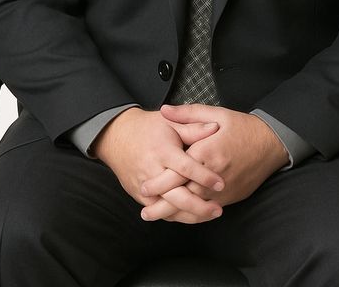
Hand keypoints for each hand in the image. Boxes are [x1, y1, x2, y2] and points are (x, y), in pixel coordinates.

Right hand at [92, 107, 224, 222]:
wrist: (117, 136)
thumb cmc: (148, 128)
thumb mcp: (170, 122)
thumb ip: (193, 128)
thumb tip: (215, 128)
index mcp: (162, 151)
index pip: (185, 168)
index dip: (204, 176)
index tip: (221, 182)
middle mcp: (152, 171)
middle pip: (176, 196)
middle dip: (199, 206)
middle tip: (218, 209)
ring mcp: (143, 186)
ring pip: (168, 208)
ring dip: (190, 215)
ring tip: (210, 215)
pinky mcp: (138, 196)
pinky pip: (159, 210)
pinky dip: (176, 215)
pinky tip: (192, 216)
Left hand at [140, 104, 288, 220]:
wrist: (271, 143)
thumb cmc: (242, 127)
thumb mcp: (216, 113)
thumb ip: (188, 114)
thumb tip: (165, 111)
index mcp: (207, 152)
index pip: (179, 172)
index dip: (159, 182)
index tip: (144, 186)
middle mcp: (214, 174)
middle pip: (183, 194)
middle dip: (162, 205)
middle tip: (145, 211)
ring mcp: (223, 188)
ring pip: (195, 207)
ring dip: (175, 214)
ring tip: (157, 217)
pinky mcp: (230, 196)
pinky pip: (208, 210)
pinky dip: (193, 215)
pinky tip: (181, 216)